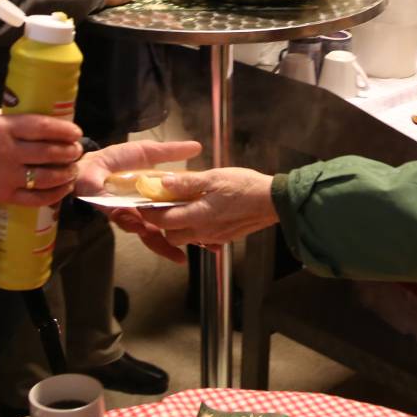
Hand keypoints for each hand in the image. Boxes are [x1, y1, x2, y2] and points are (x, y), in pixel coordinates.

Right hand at [0, 112, 82, 205]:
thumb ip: (11, 119)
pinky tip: (62, 189)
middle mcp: (8, 150)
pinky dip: (53, 195)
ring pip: (47, 176)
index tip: (76, 132)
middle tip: (76, 151)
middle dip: (69, 152)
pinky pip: (35, 198)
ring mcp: (6, 175)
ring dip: (66, 173)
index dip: (64, 130)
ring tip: (72, 170)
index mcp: (3, 127)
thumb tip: (39, 118)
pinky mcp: (2, 195)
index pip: (43, 126)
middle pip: (49, 152)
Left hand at [76, 138, 203, 262]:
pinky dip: (133, 225)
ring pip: (145, 234)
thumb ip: (171, 152)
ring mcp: (128, 214)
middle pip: (161, 234)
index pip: (174, 216)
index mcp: (153, 200)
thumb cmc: (118, 158)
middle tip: (193, 254)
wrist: (92, 160)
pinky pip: (124, 222)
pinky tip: (142, 227)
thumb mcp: (149, 152)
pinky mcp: (112, 212)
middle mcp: (142, 212)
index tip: (207, 238)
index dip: (189, 226)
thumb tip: (197, 147)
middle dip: (175, 247)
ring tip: (175, 252)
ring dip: (159, 243)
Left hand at [147, 168, 280, 246]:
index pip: (164, 220)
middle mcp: (204, 232)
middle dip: (163, 223)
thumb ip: (188, 182)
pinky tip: (202, 214)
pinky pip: (202, 239)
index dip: (150, 212)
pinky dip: (196, 229)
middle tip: (162, 204)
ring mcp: (215, 237)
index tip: (143, 202)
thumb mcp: (215, 177)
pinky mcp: (224, 238)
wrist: (273, 202)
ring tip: (182, 206)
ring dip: (179, 226)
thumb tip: (163, 183)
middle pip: (172, 235)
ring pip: (187, 238)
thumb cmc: (245, 186)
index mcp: (198, 216)